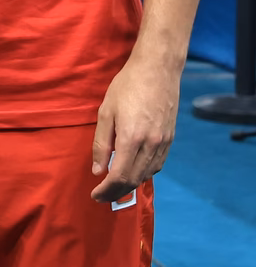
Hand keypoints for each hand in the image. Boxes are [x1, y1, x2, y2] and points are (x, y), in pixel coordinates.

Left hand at [89, 53, 179, 202]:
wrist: (158, 70)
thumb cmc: (127, 87)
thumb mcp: (105, 113)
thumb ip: (101, 144)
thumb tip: (98, 170)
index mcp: (132, 138)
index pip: (120, 175)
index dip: (107, 189)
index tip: (95, 195)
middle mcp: (151, 144)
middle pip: (134, 179)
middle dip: (116, 192)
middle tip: (101, 196)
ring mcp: (164, 142)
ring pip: (147, 174)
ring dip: (130, 184)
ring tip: (114, 187)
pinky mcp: (171, 138)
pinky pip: (158, 164)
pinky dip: (144, 173)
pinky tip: (133, 171)